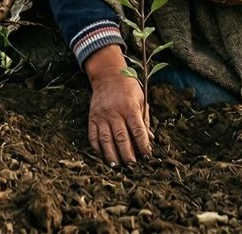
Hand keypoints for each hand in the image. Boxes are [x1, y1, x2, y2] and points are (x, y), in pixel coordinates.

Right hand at [83, 46, 153, 164]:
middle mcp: (115, 112)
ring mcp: (102, 115)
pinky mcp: (92, 117)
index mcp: (130, 107)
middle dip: (128, 154)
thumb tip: (150, 139)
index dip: (143, 145)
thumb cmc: (129, 88)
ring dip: (111, 155)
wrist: (108, 75)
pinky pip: (93, 135)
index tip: (147, 156)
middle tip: (132, 166)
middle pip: (121, 138)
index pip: (138, 131)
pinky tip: (102, 156)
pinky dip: (97, 148)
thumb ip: (145, 120)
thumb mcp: (141, 100)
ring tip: (116, 166)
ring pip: (106, 140)